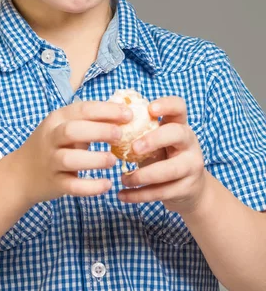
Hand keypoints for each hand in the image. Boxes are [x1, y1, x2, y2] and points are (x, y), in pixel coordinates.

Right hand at [14, 100, 133, 205]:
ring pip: (70, 159)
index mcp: (57, 119)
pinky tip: (107, 185)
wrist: (21, 174)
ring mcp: (50, 161)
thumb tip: (124, 114)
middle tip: (120, 135)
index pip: (82, 109)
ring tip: (113, 160)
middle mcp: (51, 138)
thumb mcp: (64, 127)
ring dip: (94, 159)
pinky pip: (72, 186)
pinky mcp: (54, 183)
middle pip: (73, 131)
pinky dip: (90, 187)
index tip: (128, 114)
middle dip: (99, 131)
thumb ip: (89, 121)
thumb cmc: (53, 146)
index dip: (107, 110)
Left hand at [118, 96, 206, 215]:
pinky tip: (123, 195)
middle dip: (154, 139)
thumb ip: (140, 131)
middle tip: (133, 148)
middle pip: (177, 134)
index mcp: (179, 125)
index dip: (167, 105)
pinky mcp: (187, 188)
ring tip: (123, 178)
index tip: (150, 109)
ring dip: (142, 175)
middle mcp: (189, 142)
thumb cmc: (164, 156)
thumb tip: (107, 121)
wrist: (189, 188)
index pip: (179, 107)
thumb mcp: (156, 140)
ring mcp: (191, 165)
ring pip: (170, 169)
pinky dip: (139, 195)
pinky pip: (162, 192)